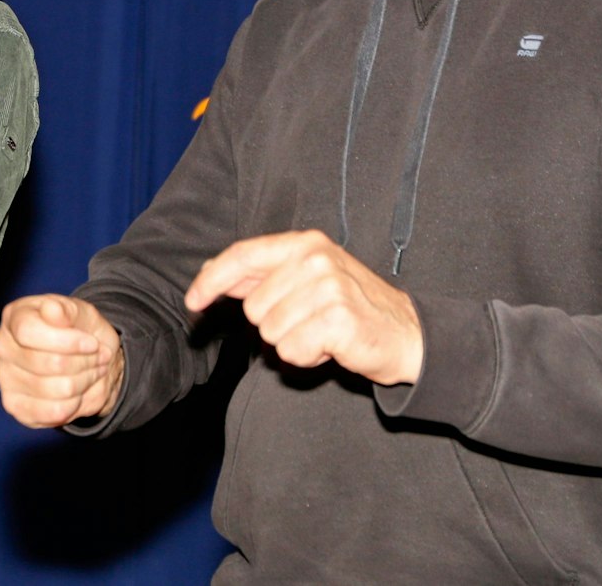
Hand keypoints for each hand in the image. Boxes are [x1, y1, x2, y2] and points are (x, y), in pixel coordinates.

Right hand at [0, 294, 124, 428]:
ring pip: (57, 390)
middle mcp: (3, 347)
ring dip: (85, 382)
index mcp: (14, 317)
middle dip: (85, 363)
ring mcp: (5, 378)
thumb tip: (52, 309)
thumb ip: (65, 310)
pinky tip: (77, 392)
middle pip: (49, 363)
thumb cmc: (76, 329)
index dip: (67, 341)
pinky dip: (75, 404)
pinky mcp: (15, 405)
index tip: (92, 343)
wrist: (85, 356)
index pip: (29, 332)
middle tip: (100, 358)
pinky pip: (52, 412)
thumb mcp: (78, 311)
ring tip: (93, 372)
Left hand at [184, 229, 421, 385]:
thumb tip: (211, 275)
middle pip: (253, 307)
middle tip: (310, 322)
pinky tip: (331, 346)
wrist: (409, 334)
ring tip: (322, 333)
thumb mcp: (306, 280)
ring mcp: (329, 287)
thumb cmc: (351, 307)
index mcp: (305, 244)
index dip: (210, 281)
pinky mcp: (339, 319)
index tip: (192, 302)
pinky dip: (307, 357)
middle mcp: (316, 259)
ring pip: (270, 332)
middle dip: (274, 323)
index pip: (242, 255)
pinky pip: (291, 350)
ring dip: (292, 342)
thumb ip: (261, 276)